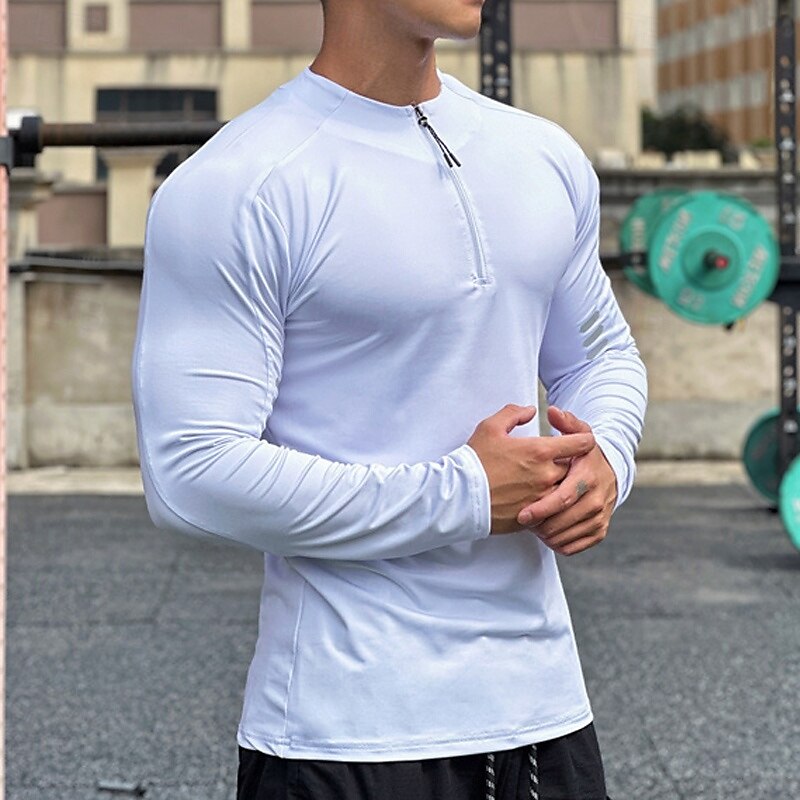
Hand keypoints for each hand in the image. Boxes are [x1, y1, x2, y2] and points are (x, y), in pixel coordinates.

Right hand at [467, 404, 595, 534]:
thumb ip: (513, 414)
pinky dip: (549, 502)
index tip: (576, 439)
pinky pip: (553, 509)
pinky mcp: (535, 516)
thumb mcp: (490, 427)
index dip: (582, 439)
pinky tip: (535, 496)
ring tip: (543, 479)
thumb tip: (530, 411)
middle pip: (575, 468)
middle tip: (556, 459)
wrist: (460, 497)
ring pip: (566, 489)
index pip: (582, 443)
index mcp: (539, 451)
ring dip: (560, 483)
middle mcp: (547, 475)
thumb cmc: (474, 462)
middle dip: (569, 462)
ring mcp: (542, 498)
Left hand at [517, 407, 617, 555]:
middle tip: (521, 522)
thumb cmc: (583, 452)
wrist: (610, 471)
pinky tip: (544, 533)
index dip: (541, 508)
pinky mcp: (599, 531)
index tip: (521, 515)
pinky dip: (557, 543)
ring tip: (531, 525)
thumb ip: (565, 422)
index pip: (563, 497)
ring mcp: (600, 517)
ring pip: (567, 536)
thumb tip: (552, 410)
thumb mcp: (578, 433)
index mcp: (588, 475)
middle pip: (563, 521)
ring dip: (546, 535)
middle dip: (540, 525)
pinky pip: (573, 546)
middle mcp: (597, 498)